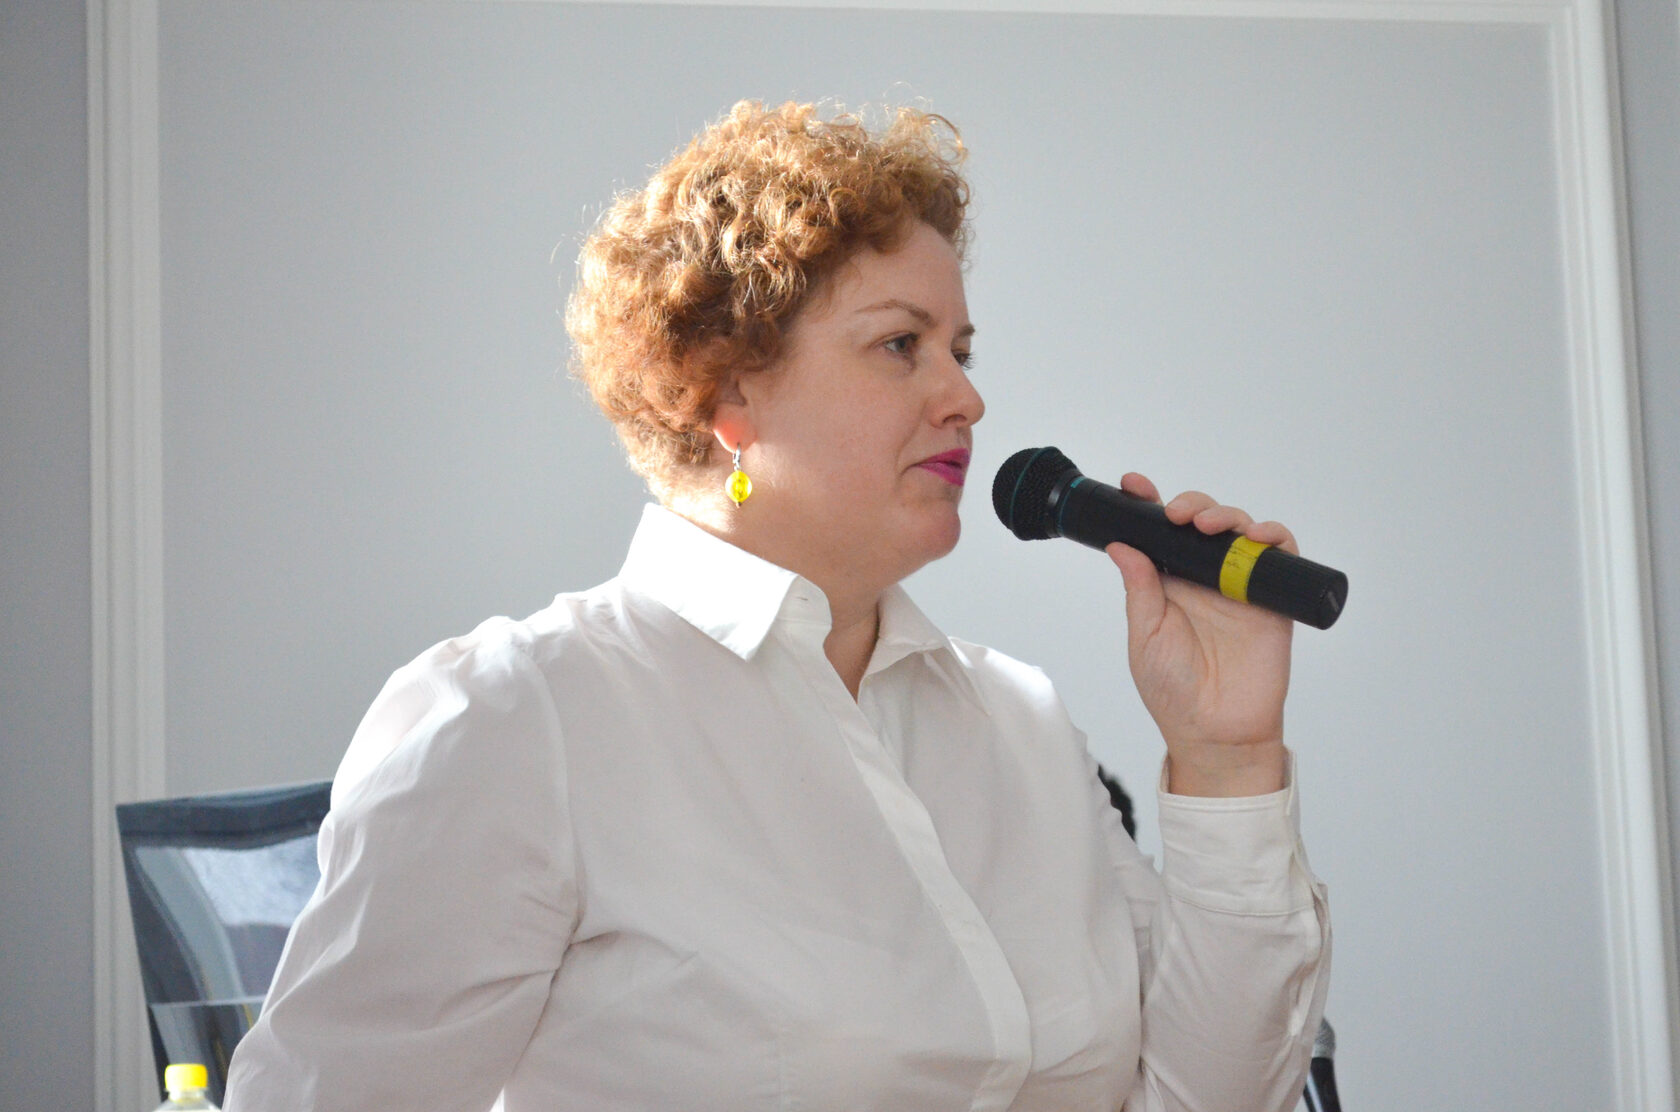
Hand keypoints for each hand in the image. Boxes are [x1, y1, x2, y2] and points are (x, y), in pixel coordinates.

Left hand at [1106, 474, 1293, 796]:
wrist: (1216, 731)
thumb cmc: (1174, 691)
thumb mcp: (1146, 637)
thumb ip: (1140, 589)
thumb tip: (1122, 545)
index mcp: (1167, 583)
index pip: (1158, 534)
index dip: (1148, 505)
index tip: (1133, 485)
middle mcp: (1203, 579)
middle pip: (1202, 523)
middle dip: (1192, 505)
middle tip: (1179, 514)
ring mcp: (1239, 586)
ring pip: (1240, 531)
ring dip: (1228, 516)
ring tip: (1210, 526)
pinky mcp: (1272, 600)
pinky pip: (1279, 558)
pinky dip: (1274, 538)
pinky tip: (1258, 538)